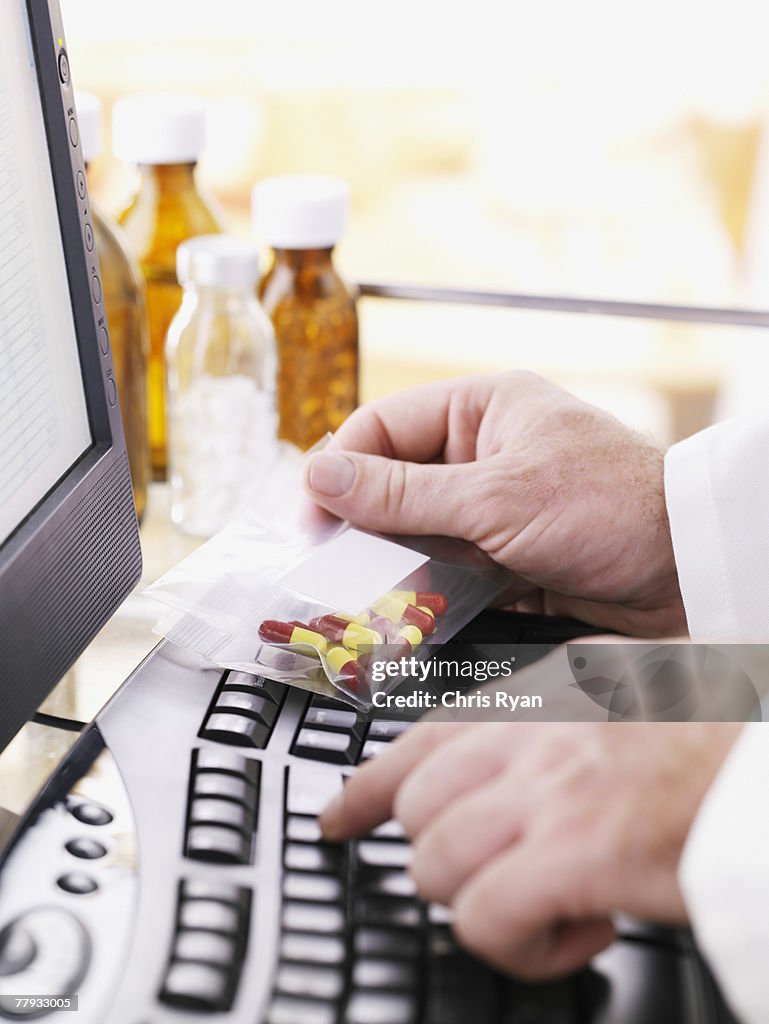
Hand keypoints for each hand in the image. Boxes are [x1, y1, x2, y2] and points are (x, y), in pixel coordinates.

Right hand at [303, 372, 684, 635]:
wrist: (690, 572)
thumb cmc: (612, 507)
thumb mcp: (497, 498)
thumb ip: (405, 493)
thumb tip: (323, 476)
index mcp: (481, 411)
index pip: (382, 429)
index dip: (339, 470)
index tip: (311, 515)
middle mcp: (481, 453)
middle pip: (392, 484)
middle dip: (362, 525)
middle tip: (328, 563)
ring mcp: (492, 506)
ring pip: (415, 532)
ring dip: (391, 563)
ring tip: (362, 594)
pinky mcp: (503, 554)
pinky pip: (445, 568)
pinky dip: (425, 591)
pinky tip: (407, 611)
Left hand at [320, 719, 740, 978]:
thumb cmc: (717, 741)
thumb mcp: (626, 695)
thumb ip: (559, 718)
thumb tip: (509, 761)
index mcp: (545, 696)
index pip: (423, 737)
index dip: (369, 787)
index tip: (340, 817)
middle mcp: (535, 736)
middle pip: (417, 806)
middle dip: (439, 855)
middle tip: (482, 876)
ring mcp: (551, 791)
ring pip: (437, 864)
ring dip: (478, 902)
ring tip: (537, 907)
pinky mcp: (577, 854)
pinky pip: (486, 916)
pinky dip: (516, 945)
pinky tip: (569, 933)